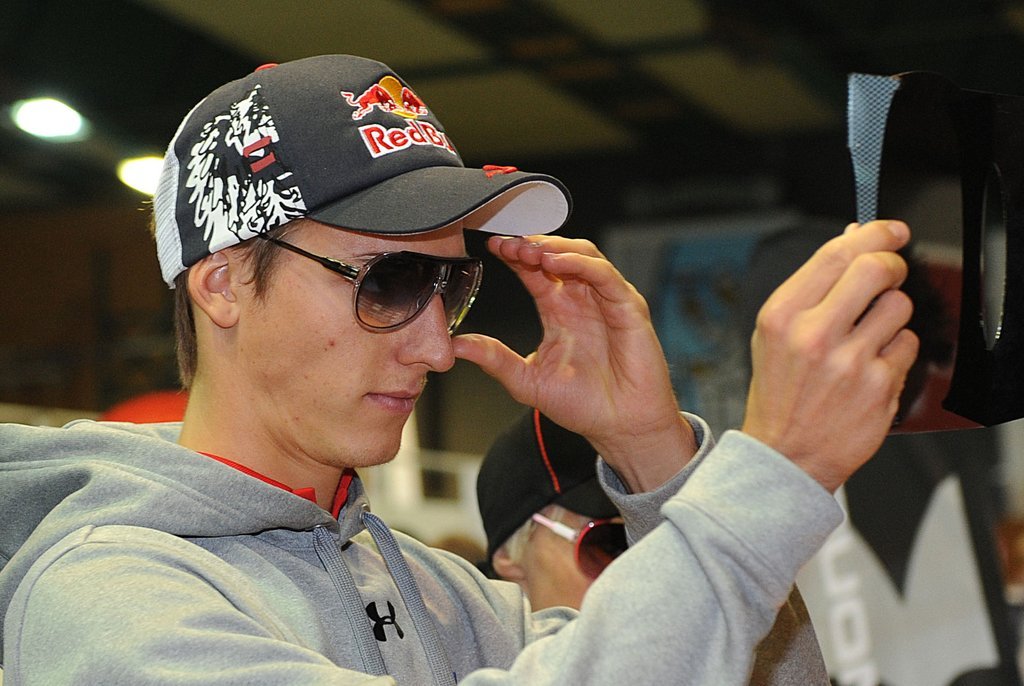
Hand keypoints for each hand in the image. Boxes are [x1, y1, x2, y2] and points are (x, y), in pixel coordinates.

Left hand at [453, 235, 695, 491]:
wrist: (621, 428)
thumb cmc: (585, 406)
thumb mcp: (527, 381)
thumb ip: (494, 360)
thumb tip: (456, 347)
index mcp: (558, 313)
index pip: (534, 272)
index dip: (514, 256)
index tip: (492, 247)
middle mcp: (582, 301)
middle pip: (557, 255)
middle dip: (531, 245)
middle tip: (508, 244)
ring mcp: (606, 301)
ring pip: (583, 255)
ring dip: (555, 247)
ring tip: (530, 250)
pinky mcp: (628, 307)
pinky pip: (605, 275)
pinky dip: (581, 263)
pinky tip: (558, 262)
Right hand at [741, 220, 918, 491]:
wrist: (785, 455)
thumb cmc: (780, 394)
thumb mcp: (775, 335)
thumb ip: (813, 288)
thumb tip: (854, 239)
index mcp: (782, 316)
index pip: (836, 255)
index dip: (873, 234)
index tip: (890, 231)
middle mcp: (813, 335)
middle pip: (875, 269)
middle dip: (892, 265)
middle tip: (890, 274)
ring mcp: (848, 361)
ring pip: (898, 307)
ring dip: (891, 315)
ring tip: (869, 335)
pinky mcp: (878, 386)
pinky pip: (907, 346)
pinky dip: (896, 351)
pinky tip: (871, 367)